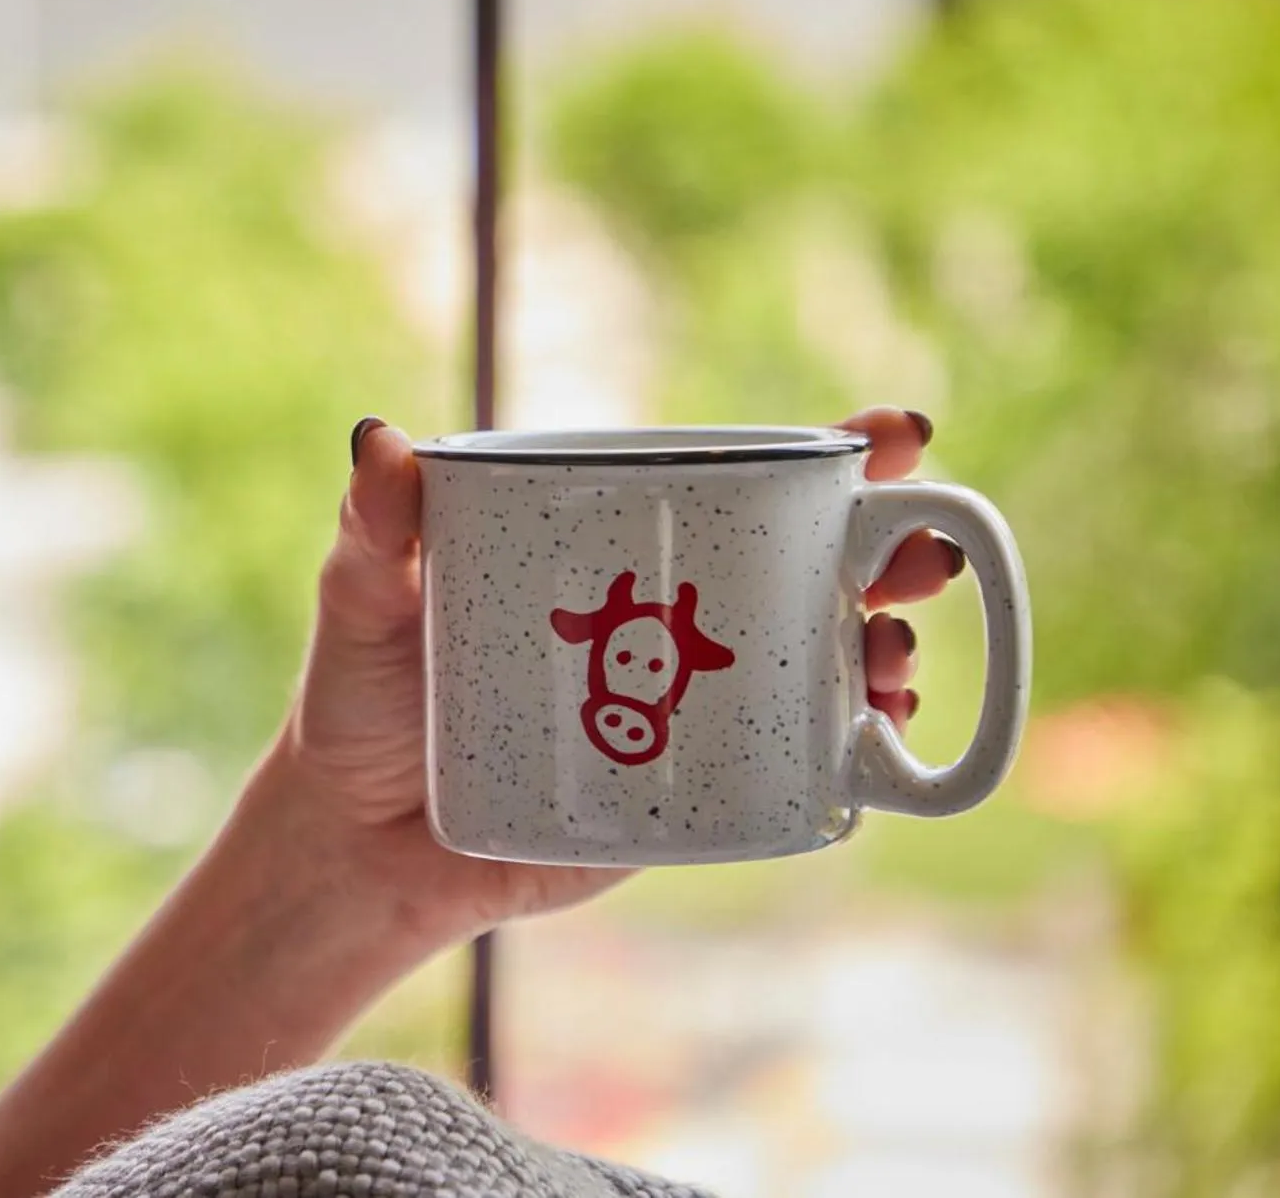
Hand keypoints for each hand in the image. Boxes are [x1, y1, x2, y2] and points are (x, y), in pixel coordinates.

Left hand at [271, 407, 958, 950]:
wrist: (356, 845)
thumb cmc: (361, 705)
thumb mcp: (359, 606)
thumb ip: (371, 529)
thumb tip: (377, 437)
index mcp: (607, 550)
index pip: (730, 487)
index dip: (831, 458)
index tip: (896, 433)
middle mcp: (665, 621)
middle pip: (806, 572)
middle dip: (892, 554)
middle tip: (923, 559)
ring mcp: (685, 711)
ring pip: (814, 669)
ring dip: (880, 654)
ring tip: (888, 658)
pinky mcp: (683, 796)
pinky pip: (786, 775)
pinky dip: (849, 759)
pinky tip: (877, 743)